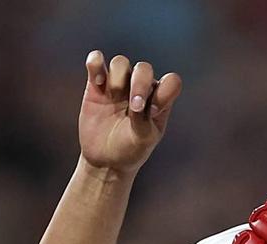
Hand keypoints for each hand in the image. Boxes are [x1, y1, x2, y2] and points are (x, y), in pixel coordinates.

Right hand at [78, 50, 182, 174]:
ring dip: (118, 77)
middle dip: (139, 84)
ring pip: (120, 62)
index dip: (165, 91)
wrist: (106, 159)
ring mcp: (118, 84)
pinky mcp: (96, 84)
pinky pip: (96, 61)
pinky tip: (97, 83)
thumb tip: (135, 102)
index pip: (171, 82)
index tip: (153, 112)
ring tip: (112, 95)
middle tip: (134, 107)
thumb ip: (143, 119)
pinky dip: (95, 64)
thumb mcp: (143, 139)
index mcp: (159, 99)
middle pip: (143, 68)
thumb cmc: (130, 150)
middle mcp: (141, 87)